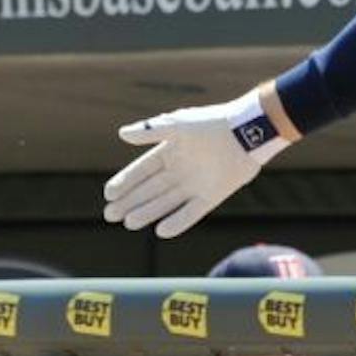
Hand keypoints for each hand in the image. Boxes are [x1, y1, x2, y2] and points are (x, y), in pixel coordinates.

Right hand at [103, 87, 289, 237]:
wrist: (246, 131)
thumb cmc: (210, 124)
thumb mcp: (177, 124)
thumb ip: (150, 131)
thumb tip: (121, 133)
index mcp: (170, 152)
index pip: (141, 170)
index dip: (125, 181)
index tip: (109, 193)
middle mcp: (179, 171)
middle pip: (149, 190)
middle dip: (130, 202)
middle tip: (110, 215)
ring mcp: (194, 185)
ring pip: (165, 203)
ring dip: (147, 213)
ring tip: (128, 223)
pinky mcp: (211, 196)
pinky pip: (191, 213)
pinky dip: (177, 222)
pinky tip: (161, 231)